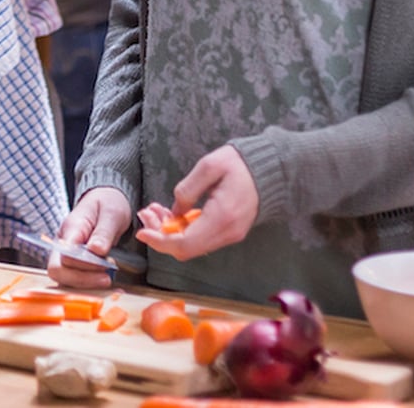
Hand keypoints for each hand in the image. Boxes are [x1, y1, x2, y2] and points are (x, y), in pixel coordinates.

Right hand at [47, 186, 131, 288]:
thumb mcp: (112, 213)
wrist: (106, 201)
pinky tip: (105, 282)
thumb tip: (97, 251)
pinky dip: (88, 285)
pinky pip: (74, 279)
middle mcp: (63, 243)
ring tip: (108, 279)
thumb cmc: (107, 204)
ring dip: (85, 284)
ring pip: (63, 278)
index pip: (65, 254)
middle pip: (58, 270)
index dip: (84, 265)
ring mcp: (65, 254)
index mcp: (71, 227)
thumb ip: (103, 232)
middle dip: (82, 280)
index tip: (107, 265)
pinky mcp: (73, 263)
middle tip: (107, 279)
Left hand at [135, 144, 258, 260]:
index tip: (142, 231)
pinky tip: (173, 213)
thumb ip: (187, 189)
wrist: (271, 168)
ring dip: (170, 232)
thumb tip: (173, 212)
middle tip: (147, 213)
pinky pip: (201, 238)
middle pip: (185, 249)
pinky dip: (183, 230)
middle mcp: (227, 233)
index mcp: (221, 218)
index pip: (184, 244)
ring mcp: (230, 234)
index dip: (159, 241)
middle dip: (161, 235)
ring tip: (155, 210)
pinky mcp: (230, 231)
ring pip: (192, 245)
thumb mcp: (210, 166)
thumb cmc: (240, 163)